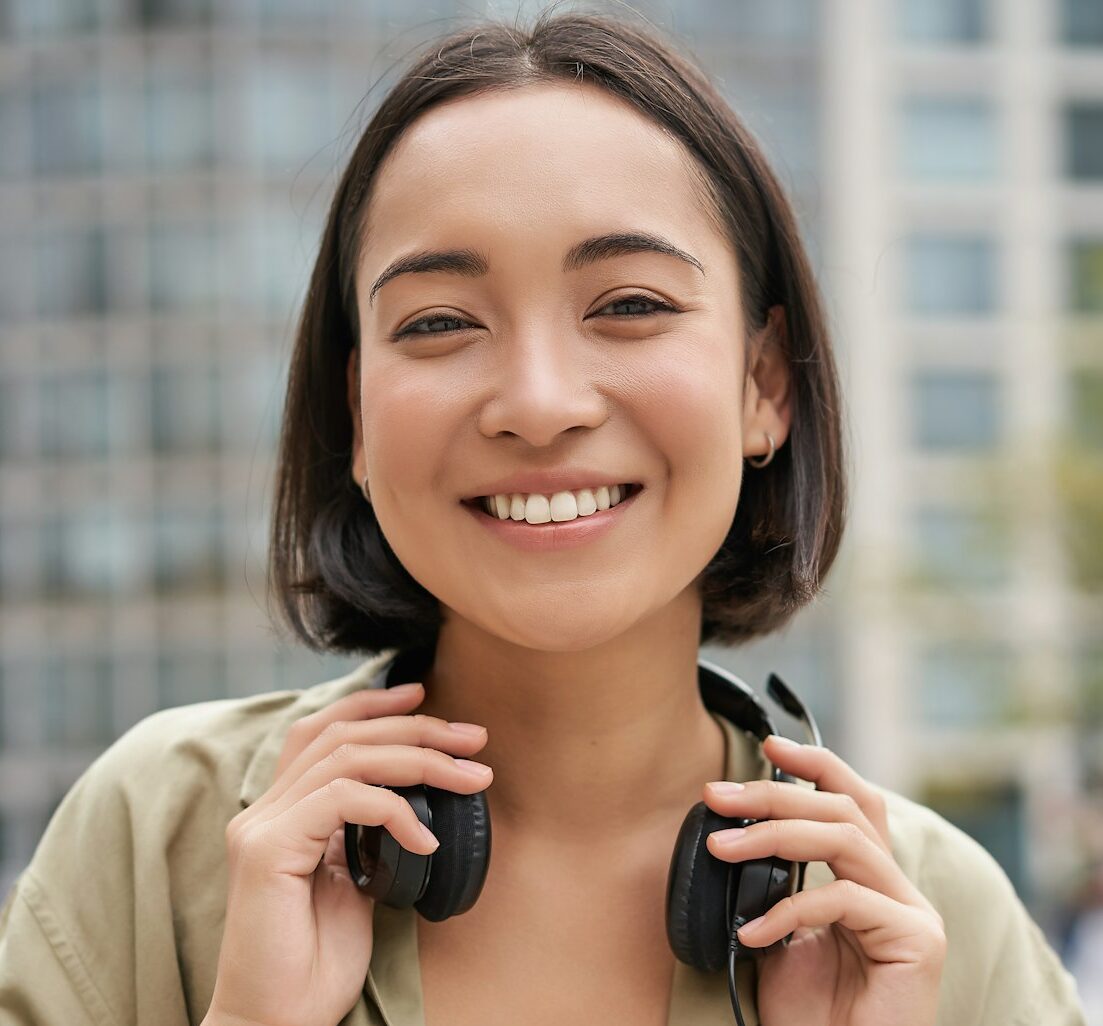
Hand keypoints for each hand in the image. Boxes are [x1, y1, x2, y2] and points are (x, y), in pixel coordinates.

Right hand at [205, 683, 492, 1025]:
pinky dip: (394, 809)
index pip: (321, 732)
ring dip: (420, 759)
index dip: (370, 704)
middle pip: (342, 735)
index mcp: (283, 812)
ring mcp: (262, 827)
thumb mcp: (355, 883)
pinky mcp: (267, 851)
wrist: (278, 1023)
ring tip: (471, 776)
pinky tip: (428, 837)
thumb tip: (419, 801)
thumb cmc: (316, 963)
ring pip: (348, 758)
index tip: (423, 694)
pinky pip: (344, 800)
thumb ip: (370, 836)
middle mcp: (265, 810)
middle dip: (414, 727)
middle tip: (473, 738)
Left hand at [703, 735, 945, 1025]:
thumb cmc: (810, 1015)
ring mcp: (915, 914)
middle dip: (775, 794)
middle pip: (843, 810)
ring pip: (844, 840)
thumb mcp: (780, 933)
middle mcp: (899, 890)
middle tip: (718, 796)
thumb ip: (774, 882)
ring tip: (721, 846)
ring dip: (773, 834)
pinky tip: (752, 931)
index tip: (769, 745)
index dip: (816, 766)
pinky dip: (789, 909)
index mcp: (870, 882)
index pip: (853, 801)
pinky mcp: (919, 942)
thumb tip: (732, 830)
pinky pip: (844, 898)